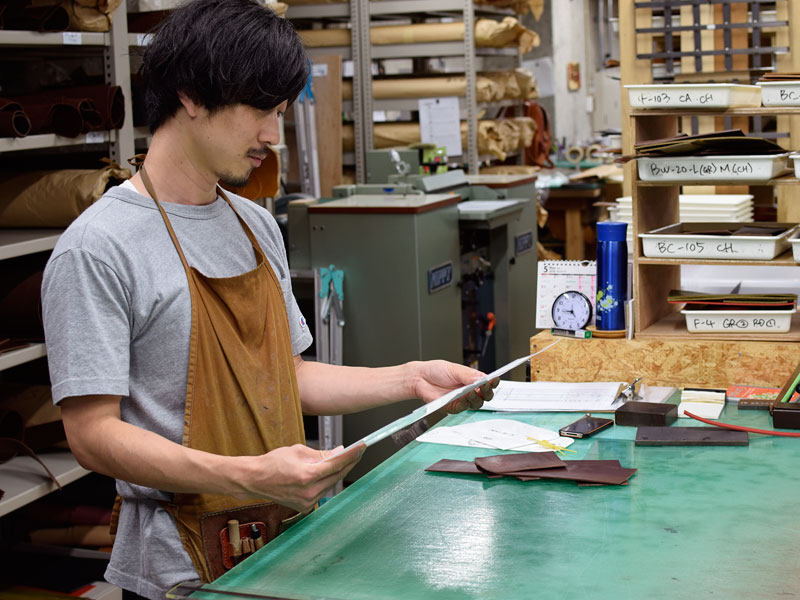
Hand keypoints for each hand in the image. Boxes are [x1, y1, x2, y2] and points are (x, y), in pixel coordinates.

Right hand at [238, 443, 364, 512]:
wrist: (255, 480)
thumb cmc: (273, 462)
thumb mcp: (298, 451)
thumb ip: (321, 454)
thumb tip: (339, 453)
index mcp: (307, 476)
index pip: (336, 464)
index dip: (352, 455)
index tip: (362, 446)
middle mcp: (309, 492)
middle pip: (337, 476)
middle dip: (348, 463)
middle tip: (358, 451)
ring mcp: (307, 501)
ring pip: (330, 484)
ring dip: (337, 472)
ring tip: (344, 460)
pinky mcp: (304, 506)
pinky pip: (322, 491)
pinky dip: (326, 481)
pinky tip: (327, 472)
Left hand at [409, 360, 497, 413]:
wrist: (420, 378)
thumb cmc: (436, 371)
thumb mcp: (454, 369)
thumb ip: (469, 375)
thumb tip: (483, 378)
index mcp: (472, 379)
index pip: (488, 383)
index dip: (493, 382)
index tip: (494, 380)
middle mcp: (469, 390)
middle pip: (486, 395)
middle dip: (487, 391)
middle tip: (485, 386)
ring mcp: (462, 399)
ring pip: (477, 403)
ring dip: (476, 397)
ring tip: (472, 391)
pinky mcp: (454, 407)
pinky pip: (464, 408)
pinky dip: (466, 403)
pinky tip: (465, 396)